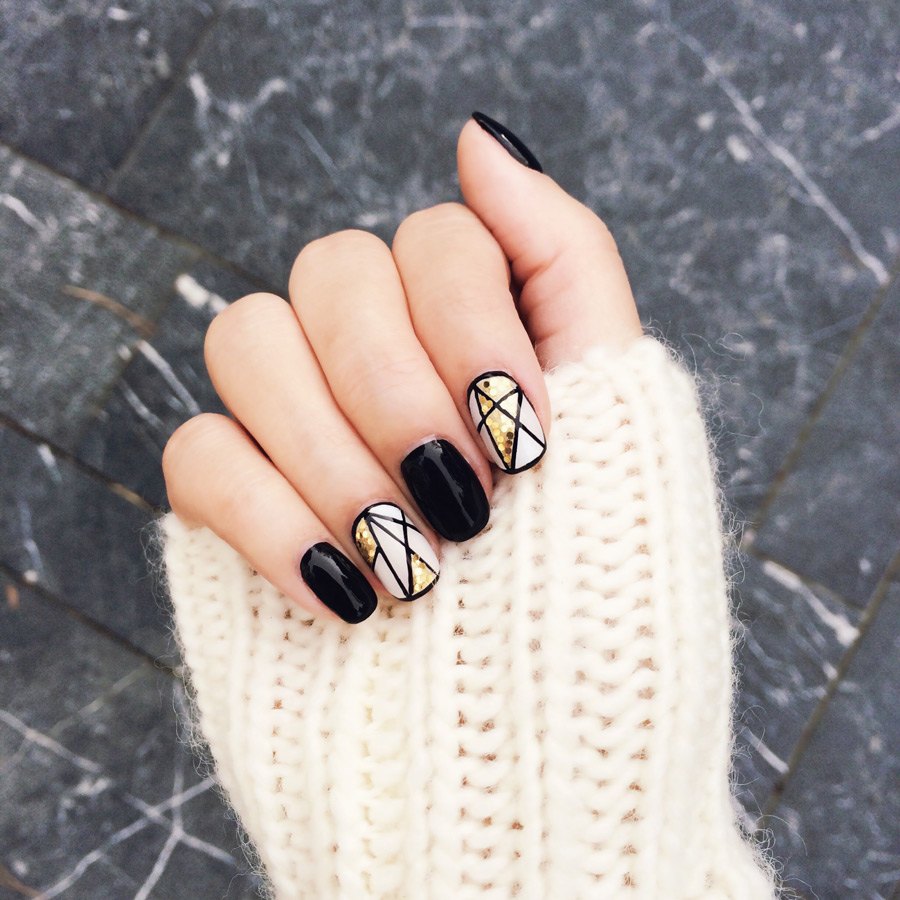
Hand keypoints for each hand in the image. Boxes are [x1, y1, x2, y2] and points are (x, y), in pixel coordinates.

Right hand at [161, 112, 641, 623]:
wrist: (542, 750)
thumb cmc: (598, 590)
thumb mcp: (621, 412)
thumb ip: (563, 259)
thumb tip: (477, 137)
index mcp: (470, 333)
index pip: (433, 236)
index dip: (474, 327)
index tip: (526, 441)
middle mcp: (378, 361)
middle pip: (328, 270)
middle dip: (399, 391)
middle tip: (465, 503)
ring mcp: (300, 429)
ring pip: (245, 339)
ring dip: (337, 455)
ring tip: (411, 562)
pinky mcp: (237, 506)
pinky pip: (195, 453)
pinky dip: (270, 520)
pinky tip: (346, 592)